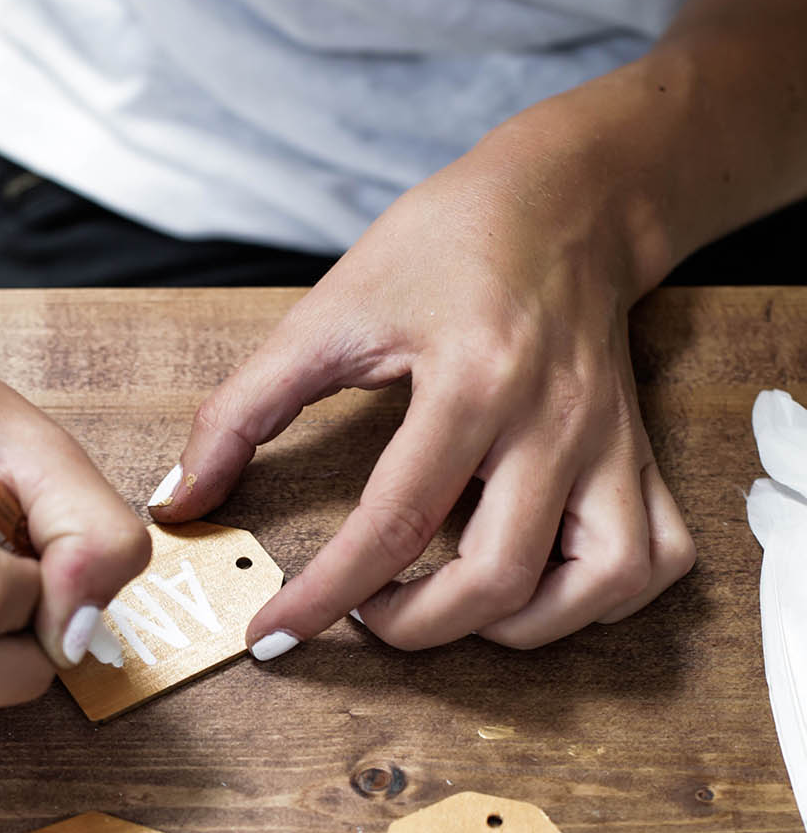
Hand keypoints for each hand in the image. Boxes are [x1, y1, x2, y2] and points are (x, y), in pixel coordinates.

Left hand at [150, 113, 695, 652]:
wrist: (564, 196)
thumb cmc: (446, 244)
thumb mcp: (330, 310)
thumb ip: (242, 409)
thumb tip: (178, 501)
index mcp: (471, 381)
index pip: (393, 523)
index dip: (322, 598)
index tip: (272, 636)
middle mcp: (553, 422)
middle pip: (498, 580)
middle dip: (415, 630)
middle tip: (365, 614)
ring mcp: (610, 444)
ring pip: (598, 588)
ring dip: (516, 627)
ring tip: (454, 603)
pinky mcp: (641, 453)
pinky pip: (654, 560)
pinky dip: (600, 599)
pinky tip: (540, 582)